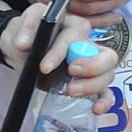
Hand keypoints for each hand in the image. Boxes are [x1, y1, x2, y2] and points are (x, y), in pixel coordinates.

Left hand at [1, 2, 119, 112]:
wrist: (23, 49)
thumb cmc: (30, 34)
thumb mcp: (24, 23)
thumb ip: (26, 28)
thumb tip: (23, 43)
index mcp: (75, 26)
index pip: (75, 37)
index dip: (60, 52)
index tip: (45, 67)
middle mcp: (89, 45)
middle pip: (107, 56)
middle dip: (92, 68)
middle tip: (71, 73)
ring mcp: (92, 66)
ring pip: (108, 75)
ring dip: (93, 86)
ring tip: (71, 91)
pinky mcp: (87, 83)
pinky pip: (105, 92)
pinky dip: (104, 100)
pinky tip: (95, 109)